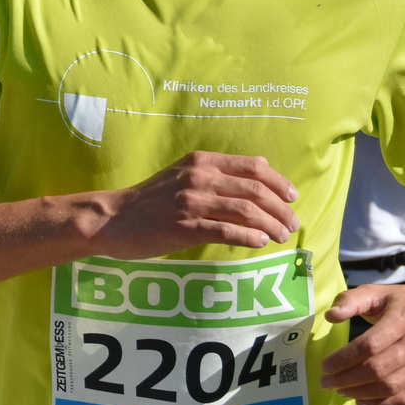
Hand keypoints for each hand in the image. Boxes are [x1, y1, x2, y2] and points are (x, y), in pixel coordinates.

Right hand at [91, 152, 299, 258]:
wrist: (112, 218)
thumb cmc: (149, 200)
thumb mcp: (182, 175)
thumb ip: (215, 174)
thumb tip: (257, 176)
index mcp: (202, 161)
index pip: (254, 167)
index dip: (279, 183)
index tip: (292, 197)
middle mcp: (200, 177)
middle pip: (256, 191)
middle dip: (281, 209)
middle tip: (292, 224)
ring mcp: (192, 202)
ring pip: (246, 211)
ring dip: (271, 225)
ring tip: (281, 236)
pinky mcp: (185, 227)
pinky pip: (227, 230)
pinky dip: (249, 236)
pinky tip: (260, 243)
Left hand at [321, 276, 404, 404]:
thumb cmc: (403, 301)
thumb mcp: (377, 292)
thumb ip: (351, 300)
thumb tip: (330, 315)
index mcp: (404, 319)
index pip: (369, 346)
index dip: (343, 359)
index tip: (324, 366)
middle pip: (378, 369)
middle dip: (346, 379)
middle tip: (326, 382)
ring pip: (390, 387)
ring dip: (360, 393)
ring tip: (340, 390)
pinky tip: (362, 401)